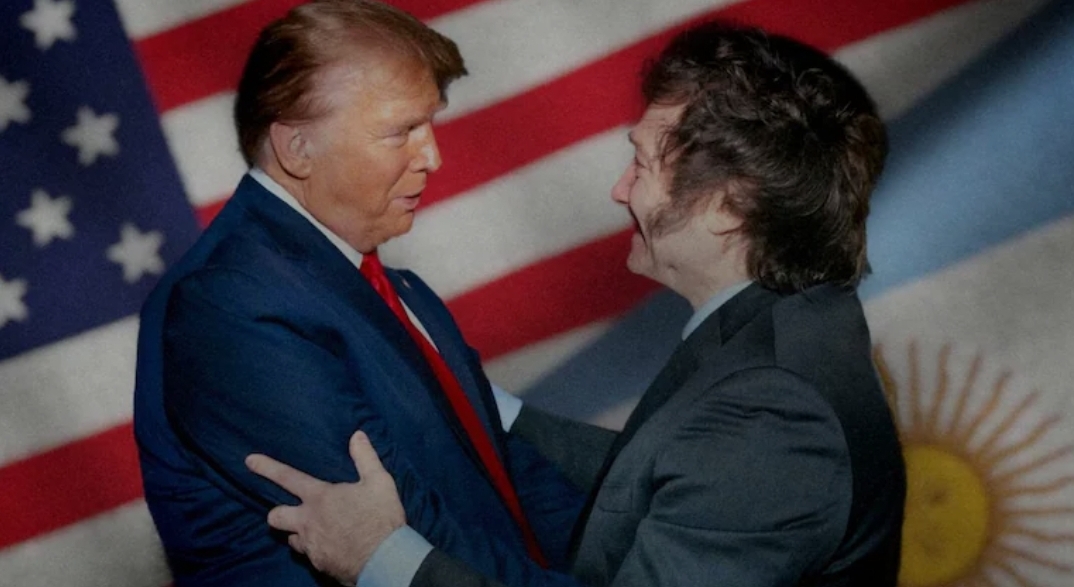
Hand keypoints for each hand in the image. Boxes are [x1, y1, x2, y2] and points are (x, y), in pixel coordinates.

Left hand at [246, 431, 405, 585]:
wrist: (384, 560)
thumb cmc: (380, 518)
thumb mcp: (379, 482)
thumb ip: (365, 457)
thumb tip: (357, 436)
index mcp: (320, 497)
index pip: (287, 477)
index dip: (267, 468)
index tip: (249, 461)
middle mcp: (308, 521)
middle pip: (275, 516)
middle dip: (277, 513)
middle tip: (292, 513)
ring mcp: (311, 545)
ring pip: (291, 539)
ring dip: (299, 534)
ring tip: (316, 531)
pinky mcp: (318, 564)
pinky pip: (309, 555)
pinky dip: (316, 550)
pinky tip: (331, 548)